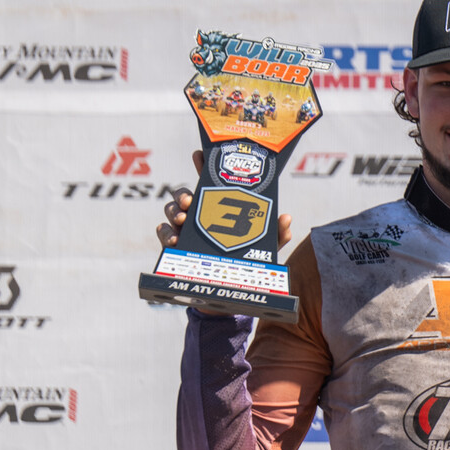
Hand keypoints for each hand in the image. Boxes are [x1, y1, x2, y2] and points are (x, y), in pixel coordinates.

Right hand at [156, 149, 292, 315]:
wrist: (229, 295)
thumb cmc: (246, 265)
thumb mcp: (264, 251)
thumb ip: (275, 236)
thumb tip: (286, 219)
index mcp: (219, 210)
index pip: (209, 183)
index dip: (202, 166)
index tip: (198, 154)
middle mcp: (198, 216)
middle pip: (183, 194)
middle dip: (183, 193)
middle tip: (190, 200)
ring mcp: (184, 230)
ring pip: (171, 211)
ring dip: (174, 211)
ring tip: (182, 218)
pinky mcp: (174, 247)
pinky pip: (164, 234)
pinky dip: (166, 233)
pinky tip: (175, 239)